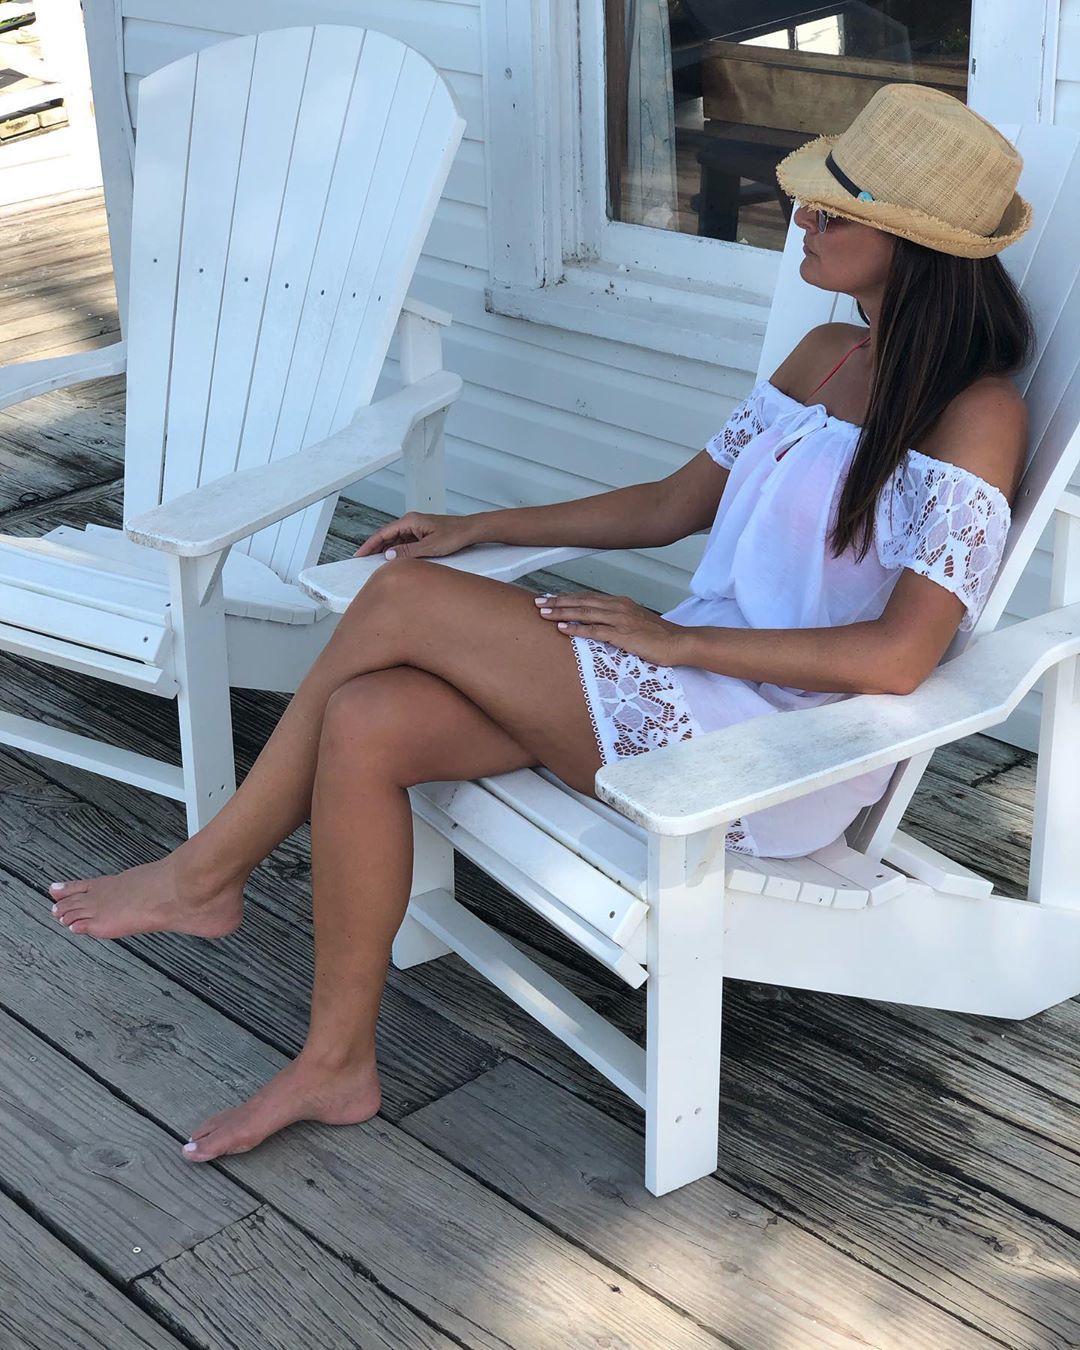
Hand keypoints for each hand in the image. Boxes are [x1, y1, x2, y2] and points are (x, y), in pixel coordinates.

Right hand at [353, 511, 478, 559]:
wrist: (469, 531)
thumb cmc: (454, 535)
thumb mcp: (429, 547)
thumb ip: (408, 551)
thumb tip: (389, 555)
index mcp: (409, 521)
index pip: (383, 533)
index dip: (369, 545)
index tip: (359, 554)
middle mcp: (410, 522)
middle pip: (386, 536)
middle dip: (374, 548)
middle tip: (363, 561)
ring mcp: (415, 528)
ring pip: (395, 540)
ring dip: (386, 550)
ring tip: (375, 563)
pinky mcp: (421, 533)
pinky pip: (404, 542)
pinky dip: (397, 550)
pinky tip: (394, 560)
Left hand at [534, 590, 684, 666]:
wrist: (678, 642)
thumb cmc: (658, 636)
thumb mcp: (634, 622)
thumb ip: (616, 620)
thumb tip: (599, 625)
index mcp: (620, 602)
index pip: (588, 597)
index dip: (567, 597)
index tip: (550, 598)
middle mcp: (618, 606)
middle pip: (582, 602)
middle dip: (558, 601)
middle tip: (538, 602)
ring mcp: (620, 619)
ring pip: (584, 613)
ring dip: (562, 612)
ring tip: (544, 613)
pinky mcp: (622, 634)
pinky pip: (595, 631)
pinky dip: (577, 628)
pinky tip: (563, 629)